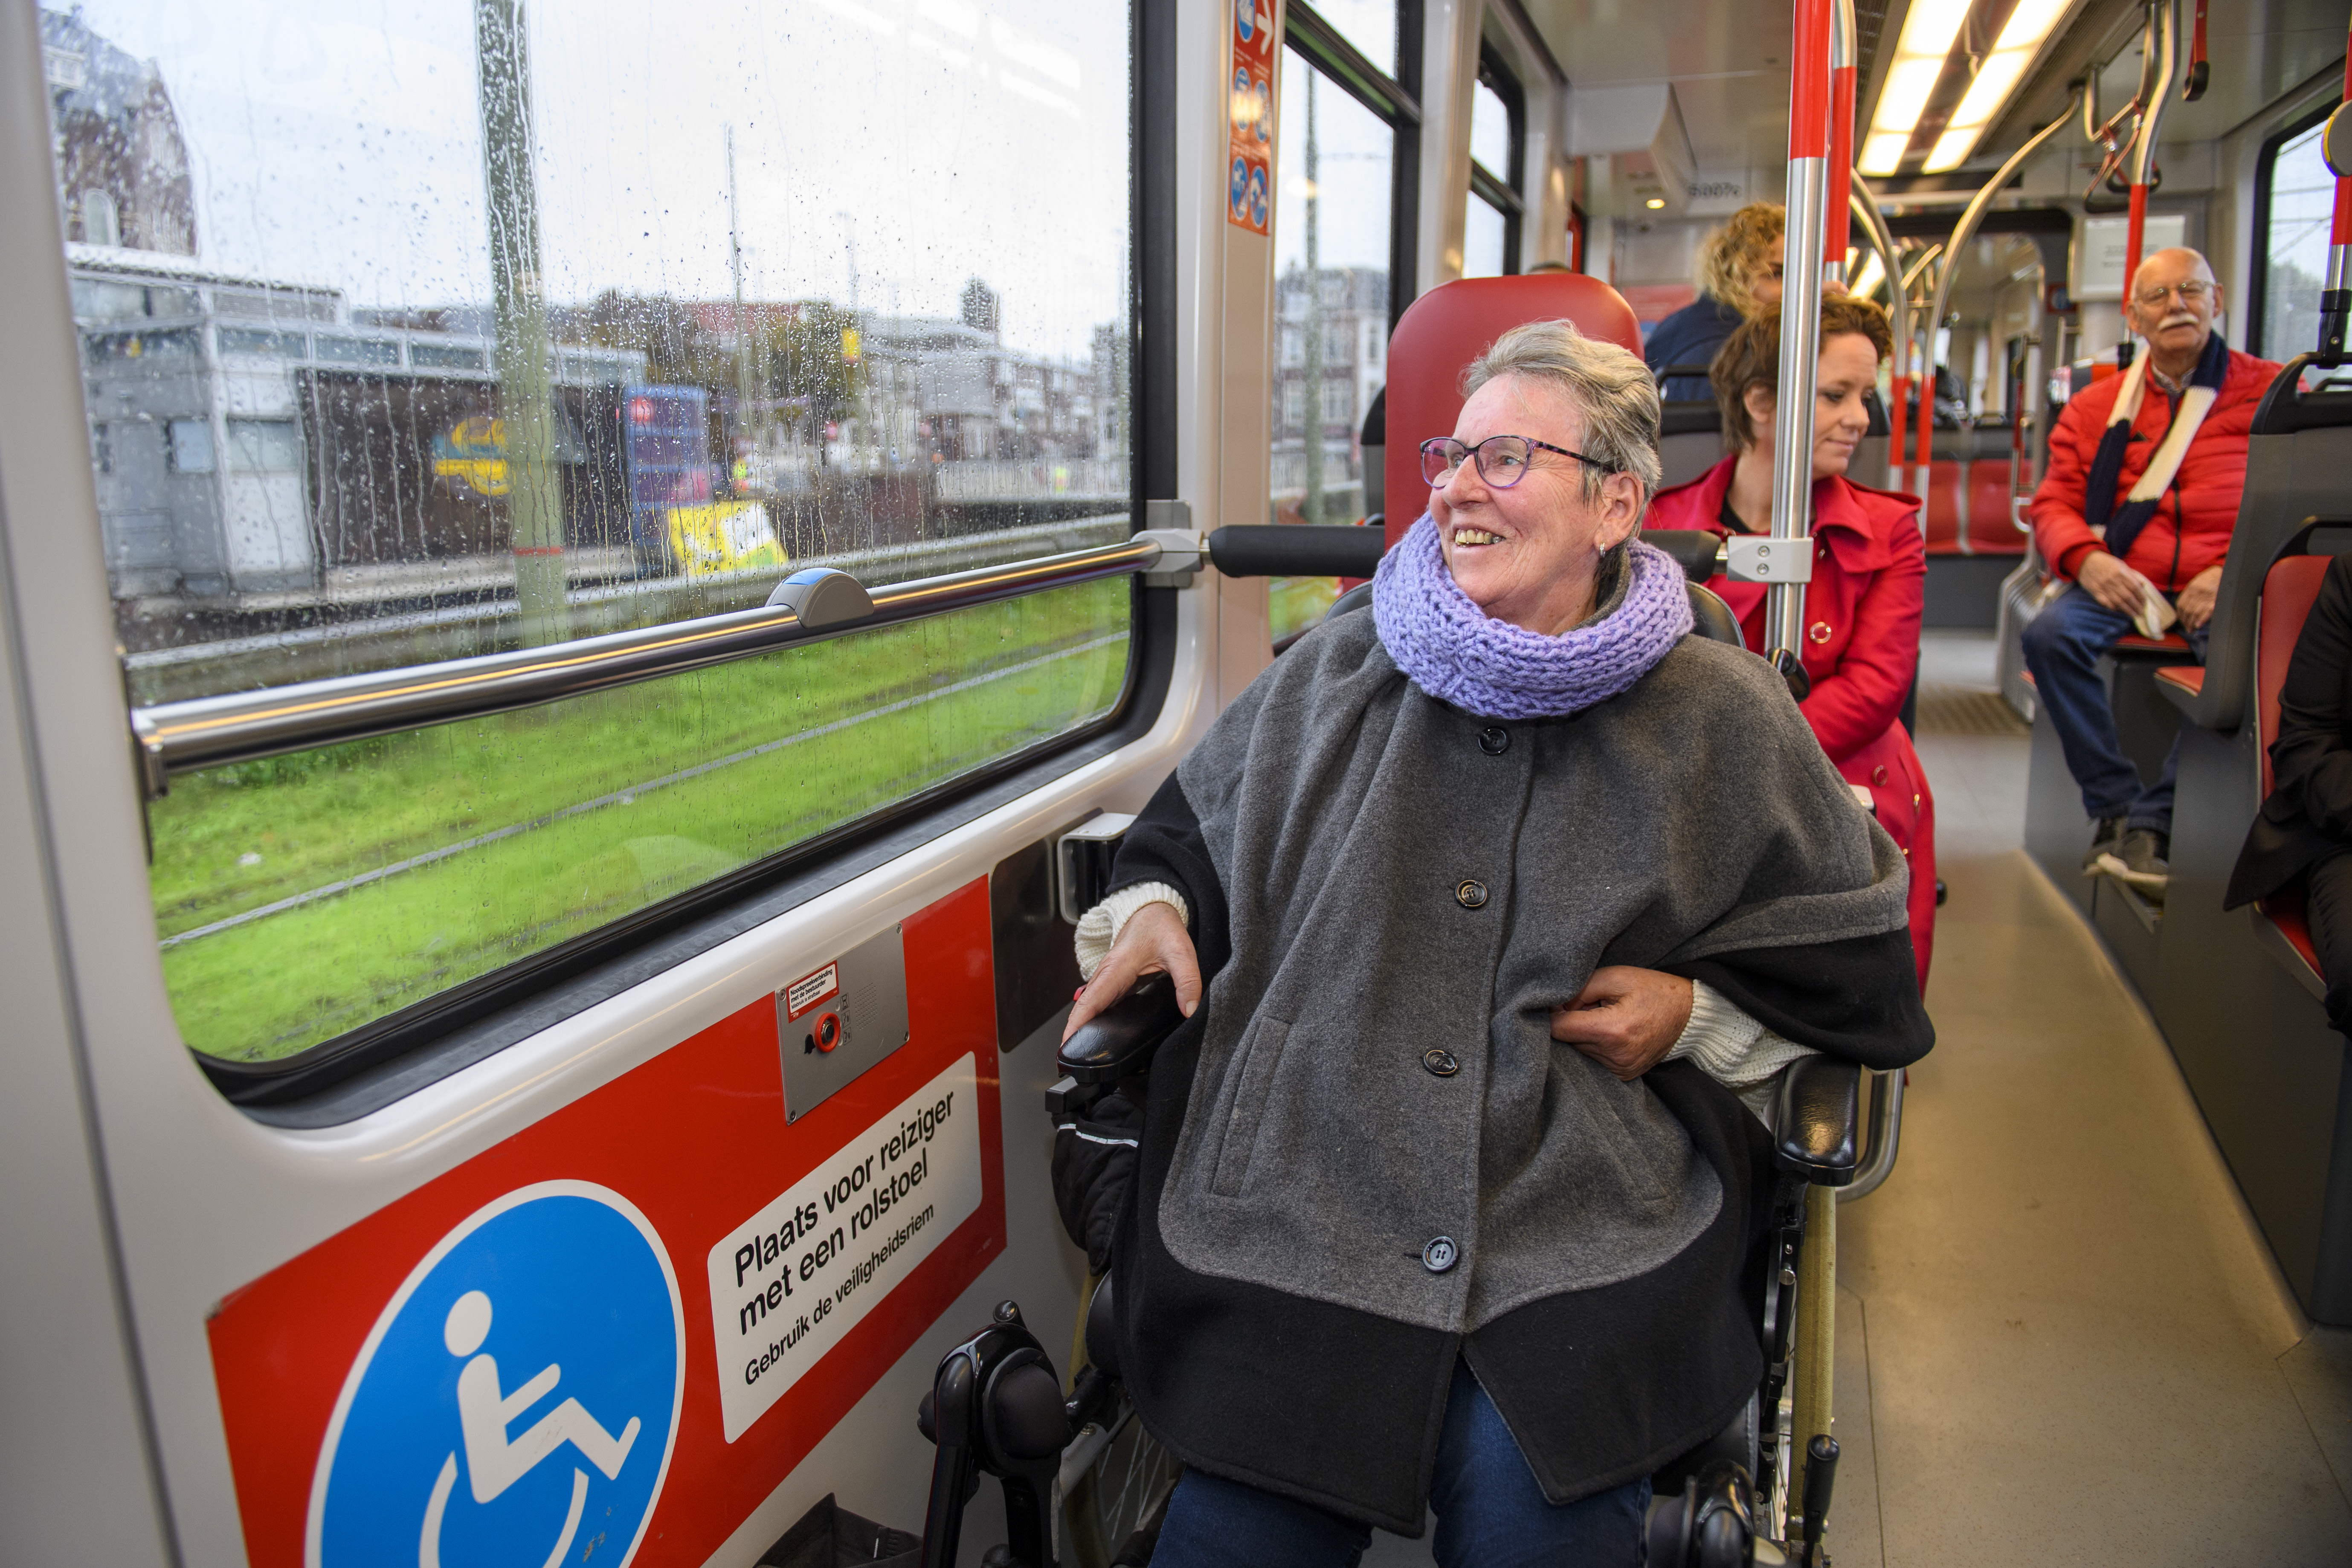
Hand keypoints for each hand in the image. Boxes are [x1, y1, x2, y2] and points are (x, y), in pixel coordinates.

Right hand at [1062, 901, 1200, 1041]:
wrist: (1152, 909)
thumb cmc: (1161, 926)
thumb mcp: (1181, 951)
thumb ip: (1188, 981)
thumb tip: (1189, 1009)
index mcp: (1117, 968)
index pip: (1090, 1001)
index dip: (1076, 1024)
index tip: (1066, 1044)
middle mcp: (1106, 975)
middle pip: (1084, 1009)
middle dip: (1073, 1034)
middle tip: (1068, 1061)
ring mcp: (1107, 978)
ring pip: (1089, 1006)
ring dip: (1080, 1028)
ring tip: (1077, 1054)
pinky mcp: (1113, 981)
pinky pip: (1098, 1003)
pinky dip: (1092, 1019)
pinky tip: (1094, 1035)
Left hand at [1550, 966, 1693, 1081]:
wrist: (1688, 1015)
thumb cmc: (1652, 990)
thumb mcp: (1614, 976)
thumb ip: (1578, 990)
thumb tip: (1553, 1006)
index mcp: (1612, 1031)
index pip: (1558, 1029)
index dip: (1553, 1013)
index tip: (1560, 1001)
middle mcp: (1615, 1057)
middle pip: (1568, 1040)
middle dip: (1573, 1021)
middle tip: (1592, 1005)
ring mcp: (1620, 1070)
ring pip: (1579, 1051)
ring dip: (1584, 1034)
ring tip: (1605, 1017)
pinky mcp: (1624, 1076)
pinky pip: (1593, 1060)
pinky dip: (1596, 1045)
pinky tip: (1612, 1032)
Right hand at [2075, 550, 2151, 615]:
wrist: (2086, 560)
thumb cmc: (2106, 562)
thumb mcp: (2121, 564)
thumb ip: (2131, 575)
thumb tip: (2142, 585)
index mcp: (2120, 573)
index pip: (2134, 588)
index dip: (2141, 597)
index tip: (2144, 603)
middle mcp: (2112, 581)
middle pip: (2127, 597)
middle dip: (2135, 606)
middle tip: (2140, 612)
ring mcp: (2103, 587)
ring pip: (2117, 602)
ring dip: (2126, 610)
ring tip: (2133, 615)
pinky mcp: (2095, 591)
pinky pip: (2105, 602)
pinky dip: (2112, 608)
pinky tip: (2118, 611)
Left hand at [2176, 563, 2223, 630]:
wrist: (2226, 572)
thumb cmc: (2212, 578)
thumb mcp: (2198, 581)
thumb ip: (2191, 592)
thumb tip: (2184, 607)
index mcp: (2192, 587)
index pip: (2181, 604)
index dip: (2181, 615)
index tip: (2182, 621)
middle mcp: (2198, 591)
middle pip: (2188, 610)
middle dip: (2186, 621)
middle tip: (2188, 629)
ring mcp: (2207, 595)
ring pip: (2195, 612)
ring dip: (2192, 623)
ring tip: (2192, 629)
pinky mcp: (2216, 599)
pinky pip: (2207, 611)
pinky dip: (2202, 619)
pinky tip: (2198, 625)